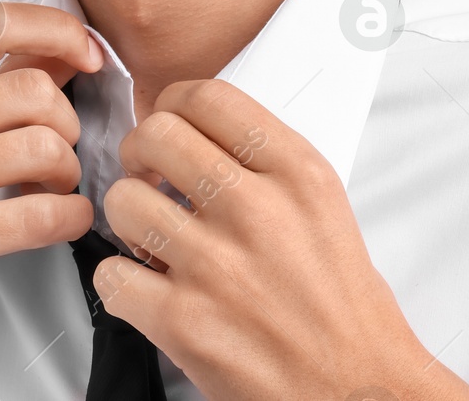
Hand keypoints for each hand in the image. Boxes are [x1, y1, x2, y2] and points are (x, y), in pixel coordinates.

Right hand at [0, 1, 103, 363]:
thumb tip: (67, 48)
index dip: (56, 28)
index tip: (89, 54)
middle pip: (33, 89)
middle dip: (67, 122)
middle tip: (56, 153)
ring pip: (44, 147)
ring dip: (68, 172)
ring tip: (51, 189)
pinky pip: (42, 214)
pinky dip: (72, 216)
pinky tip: (64, 220)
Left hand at [94, 78, 468, 400]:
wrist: (358, 387)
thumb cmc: (342, 307)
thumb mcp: (324, 208)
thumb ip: (266, 164)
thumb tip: (201, 135)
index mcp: (297, 174)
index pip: (209, 97)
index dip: (174, 104)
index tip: (169, 120)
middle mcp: (256, 210)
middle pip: (156, 135)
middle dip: (140, 153)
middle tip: (148, 176)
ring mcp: (216, 265)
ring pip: (123, 201)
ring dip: (127, 219)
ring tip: (151, 239)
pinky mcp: (183, 321)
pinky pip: (110, 275)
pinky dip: (119, 282)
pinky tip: (146, 288)